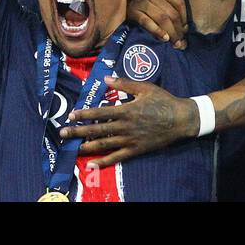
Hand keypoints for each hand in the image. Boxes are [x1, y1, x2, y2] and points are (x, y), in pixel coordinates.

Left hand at [58, 76, 197, 166]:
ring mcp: (130, 140)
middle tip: (63, 134)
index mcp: (126, 110)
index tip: (71, 115)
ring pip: (104, 145)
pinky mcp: (135, 150)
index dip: (84, 114)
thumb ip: (124, 83)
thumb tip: (106, 78)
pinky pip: (117, 157)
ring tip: (73, 149)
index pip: (100, 112)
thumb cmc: (163, 100)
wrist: (180, 119)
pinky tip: (91, 165)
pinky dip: (103, 162)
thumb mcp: (144, 87)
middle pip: (97, 130)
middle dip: (79, 132)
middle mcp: (125, 126)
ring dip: (87, 147)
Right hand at [125, 0, 187, 47]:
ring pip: (162, 19)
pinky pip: (148, 22)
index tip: (185, 30)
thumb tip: (184, 28)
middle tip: (181, 42)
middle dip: (179, 30)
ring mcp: (142, 2)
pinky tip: (164, 38)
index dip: (185, 18)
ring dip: (171, 33)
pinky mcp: (133, 11)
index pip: (179, 3)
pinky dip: (157, 31)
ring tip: (175, 43)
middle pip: (172, 13)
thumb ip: (169, 6)